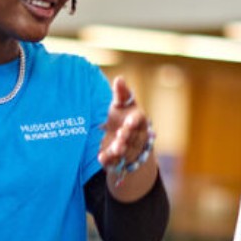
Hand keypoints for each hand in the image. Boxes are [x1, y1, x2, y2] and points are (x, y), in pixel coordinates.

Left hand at [98, 76, 156, 193]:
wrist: (120, 139)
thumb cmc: (121, 116)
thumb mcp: (121, 104)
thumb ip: (121, 93)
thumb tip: (119, 78)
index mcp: (136, 119)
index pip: (139, 119)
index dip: (134, 121)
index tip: (128, 121)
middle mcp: (134, 135)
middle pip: (133, 136)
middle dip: (127, 136)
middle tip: (121, 134)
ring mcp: (126, 148)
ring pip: (125, 150)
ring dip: (120, 149)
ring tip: (115, 147)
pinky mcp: (116, 159)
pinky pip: (114, 162)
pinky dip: (108, 160)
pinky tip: (101, 158)